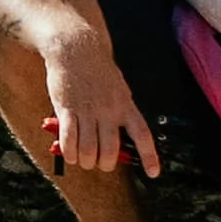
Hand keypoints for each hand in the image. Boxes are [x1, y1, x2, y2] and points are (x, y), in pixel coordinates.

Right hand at [34, 13, 159, 175]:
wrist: (75, 47)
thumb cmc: (98, 70)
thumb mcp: (118, 89)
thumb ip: (119, 113)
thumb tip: (116, 141)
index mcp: (126, 105)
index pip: (142, 135)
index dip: (149, 157)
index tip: (153, 174)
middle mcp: (109, 110)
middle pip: (111, 150)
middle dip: (104, 164)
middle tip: (99, 162)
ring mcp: (88, 110)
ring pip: (89, 150)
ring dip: (85, 161)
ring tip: (82, 159)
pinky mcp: (67, 109)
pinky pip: (69, 139)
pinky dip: (69, 152)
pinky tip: (69, 153)